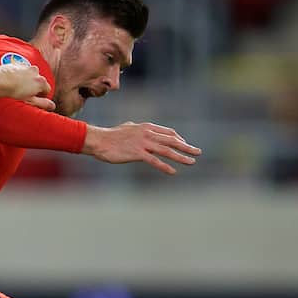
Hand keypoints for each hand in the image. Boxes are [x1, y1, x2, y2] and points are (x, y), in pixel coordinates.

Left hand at [0, 61, 52, 103]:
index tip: (33, 100)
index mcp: (40, 82)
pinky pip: (22, 72)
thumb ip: (42, 104)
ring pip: (30, 76)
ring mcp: (26, 66)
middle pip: (39, 82)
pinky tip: (11, 83)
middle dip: (34, 88)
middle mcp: (35, 72)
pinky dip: (19, 77)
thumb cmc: (12, 94)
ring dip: (26, 82)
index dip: (41, 97)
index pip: (47, 90)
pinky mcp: (16, 64)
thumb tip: (52, 106)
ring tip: (16, 89)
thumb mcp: (29, 102)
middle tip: (24, 96)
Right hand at [84, 122, 201, 172]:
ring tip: (191, 162)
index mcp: (147, 127)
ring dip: (181, 156)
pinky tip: (173, 172)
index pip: (168, 133)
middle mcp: (148, 134)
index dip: (179, 139)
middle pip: (172, 141)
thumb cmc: (110, 136)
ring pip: (167, 150)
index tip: (185, 145)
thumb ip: (135, 127)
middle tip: (198, 152)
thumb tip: (136, 126)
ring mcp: (143, 143)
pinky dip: (165, 166)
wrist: (99, 140)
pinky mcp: (137, 153)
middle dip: (186, 147)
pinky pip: (154, 161)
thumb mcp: (127, 128)